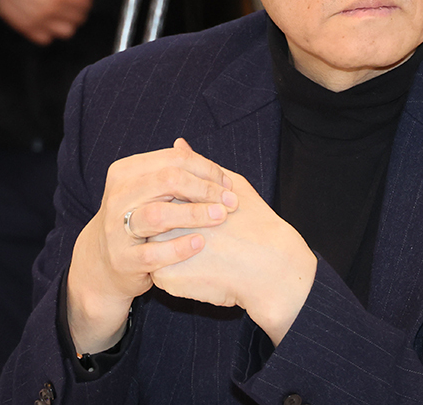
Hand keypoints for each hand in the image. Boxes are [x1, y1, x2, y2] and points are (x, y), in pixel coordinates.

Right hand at [0, 0, 99, 44]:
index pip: (86, 2)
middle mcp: (50, 11)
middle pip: (78, 18)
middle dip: (80, 9)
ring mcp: (37, 21)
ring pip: (65, 32)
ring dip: (68, 22)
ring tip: (64, 11)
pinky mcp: (24, 27)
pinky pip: (45, 39)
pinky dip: (50, 32)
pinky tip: (48, 19)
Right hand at [66, 139, 238, 353]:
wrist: (104, 263)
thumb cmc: (137, 219)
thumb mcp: (147, 190)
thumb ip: (169, 170)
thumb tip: (186, 144)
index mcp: (126, 172)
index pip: (173, 159)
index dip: (206, 169)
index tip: (228, 184)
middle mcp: (118, 196)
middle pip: (168, 181)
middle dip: (205, 189)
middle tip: (230, 202)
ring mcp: (116, 229)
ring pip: (157, 215)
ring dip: (194, 214)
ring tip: (220, 217)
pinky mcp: (123, 259)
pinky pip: (153, 253)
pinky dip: (179, 247)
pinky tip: (200, 243)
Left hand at [150, 170, 316, 344]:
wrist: (271, 268)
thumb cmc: (256, 224)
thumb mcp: (232, 186)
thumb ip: (200, 166)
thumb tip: (178, 144)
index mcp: (180, 196)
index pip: (160, 193)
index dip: (179, 202)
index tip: (204, 214)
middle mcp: (164, 219)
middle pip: (151, 218)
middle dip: (169, 225)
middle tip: (204, 234)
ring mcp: (160, 248)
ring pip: (152, 246)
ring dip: (168, 247)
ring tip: (203, 251)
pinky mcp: (163, 277)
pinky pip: (159, 272)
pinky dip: (176, 271)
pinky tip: (201, 270)